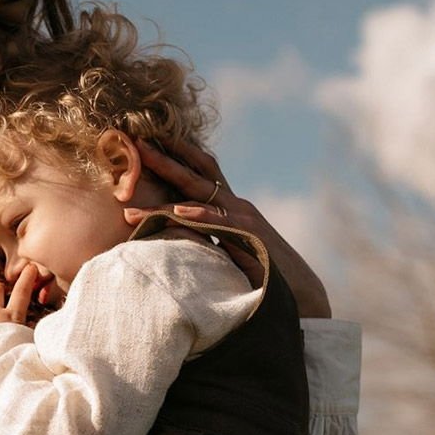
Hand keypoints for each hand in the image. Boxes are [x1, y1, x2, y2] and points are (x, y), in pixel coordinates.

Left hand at [130, 138, 332, 317]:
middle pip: (195, 174)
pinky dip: (199, 214)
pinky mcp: (249, 235)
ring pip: (199, 194)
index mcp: (227, 206)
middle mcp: (234, 204)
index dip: (174, 156)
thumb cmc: (258, 272)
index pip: (198, 173)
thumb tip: (173, 237)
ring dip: (170, 178)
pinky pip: (219, 222)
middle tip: (137, 143)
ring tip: (142, 168)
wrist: (298, 291)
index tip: (145, 144)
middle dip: (165, 157)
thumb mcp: (224, 249)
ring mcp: (242, 216)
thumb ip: (203, 237)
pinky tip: (180, 210)